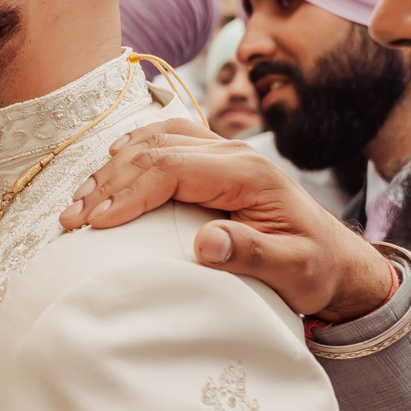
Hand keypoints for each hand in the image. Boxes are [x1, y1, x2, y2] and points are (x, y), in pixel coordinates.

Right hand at [59, 122, 399, 324]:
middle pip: (155, 149)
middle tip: (71, 218)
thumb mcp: (293, 271)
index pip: (171, 168)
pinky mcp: (217, 161)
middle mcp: (234, 154)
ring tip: (79, 199)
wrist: (339, 260)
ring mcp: (225, 153)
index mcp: (248, 174)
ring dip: (114, 167)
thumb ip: (252, 254)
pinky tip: (110, 164)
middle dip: (108, 182)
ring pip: (156, 139)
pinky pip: (167, 140)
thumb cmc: (316, 269)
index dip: (127, 191)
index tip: (94, 222)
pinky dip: (133, 150)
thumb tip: (205, 242)